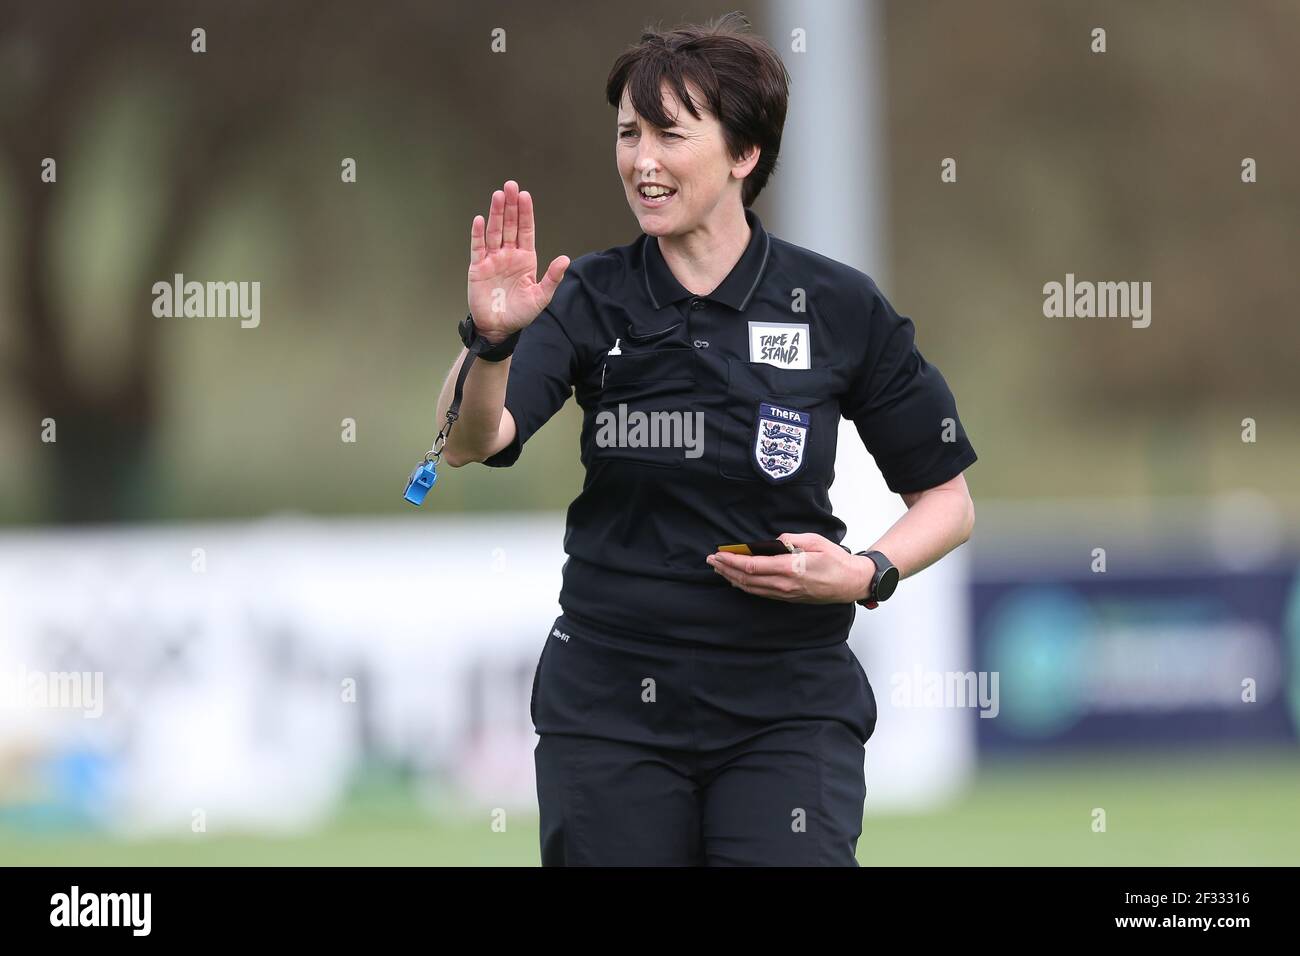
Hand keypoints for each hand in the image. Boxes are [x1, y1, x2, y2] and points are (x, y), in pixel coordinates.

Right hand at [467, 180, 569, 341]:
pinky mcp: (478, 267)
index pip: (526, 230)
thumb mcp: (541, 297)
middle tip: (510, 186)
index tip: (525, 196)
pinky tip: (480, 220)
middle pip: (510, 225)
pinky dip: (478, 234)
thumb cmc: (520, 313)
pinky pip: (478, 247)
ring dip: (496, 214)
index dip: (525, 213)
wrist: (499, 328)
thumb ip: (552, 278)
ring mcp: (493, 259)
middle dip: (510, 206)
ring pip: (495, 231)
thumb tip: (565, 259)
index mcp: (525, 258)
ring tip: (498, 196)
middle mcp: (509, 255)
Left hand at [706, 533, 870, 604]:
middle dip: (726, 569)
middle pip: (747, 579)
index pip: (752, 566)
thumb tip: (772, 542)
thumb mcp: (815, 541)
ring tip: (720, 569)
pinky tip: (737, 580)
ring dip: (732, 578)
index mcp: (790, 569)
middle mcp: (785, 585)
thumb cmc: (836, 560)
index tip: (719, 554)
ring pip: (752, 589)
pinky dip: (745, 586)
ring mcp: (786, 594)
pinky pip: (761, 593)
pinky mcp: (788, 598)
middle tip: (712, 560)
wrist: (851, 583)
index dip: (732, 561)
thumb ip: (790, 540)